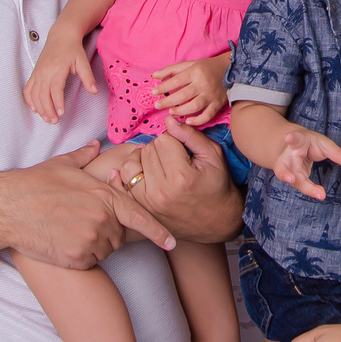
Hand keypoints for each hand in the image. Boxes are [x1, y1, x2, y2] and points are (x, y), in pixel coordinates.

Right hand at [0, 141, 173, 267]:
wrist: (6, 208)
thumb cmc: (33, 184)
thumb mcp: (62, 165)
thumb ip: (85, 157)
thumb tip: (95, 145)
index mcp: (103, 194)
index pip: (138, 216)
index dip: (157, 231)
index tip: (172, 242)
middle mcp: (101, 217)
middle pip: (118, 235)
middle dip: (106, 232)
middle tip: (79, 222)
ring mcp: (89, 238)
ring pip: (104, 250)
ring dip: (93, 245)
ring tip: (67, 230)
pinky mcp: (76, 257)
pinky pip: (88, 261)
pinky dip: (79, 257)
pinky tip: (61, 242)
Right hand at [23, 29, 95, 123]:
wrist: (61, 36)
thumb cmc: (72, 49)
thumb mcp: (83, 62)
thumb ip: (88, 78)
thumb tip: (94, 92)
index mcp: (57, 69)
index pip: (55, 89)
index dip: (57, 102)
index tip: (61, 113)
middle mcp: (45, 71)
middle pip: (43, 94)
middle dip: (48, 110)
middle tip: (54, 121)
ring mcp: (38, 73)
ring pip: (34, 93)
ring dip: (39, 107)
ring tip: (46, 118)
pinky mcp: (34, 73)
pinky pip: (28, 88)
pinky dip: (29, 99)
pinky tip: (34, 108)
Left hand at [109, 116, 242, 243]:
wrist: (215, 221)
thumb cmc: (216, 187)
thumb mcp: (213, 157)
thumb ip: (191, 136)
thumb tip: (169, 120)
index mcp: (181, 176)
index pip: (163, 140)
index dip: (174, 140)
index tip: (183, 149)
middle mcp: (161, 190)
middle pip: (148, 150)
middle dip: (160, 149)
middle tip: (174, 159)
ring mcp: (148, 201)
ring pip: (132, 162)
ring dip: (145, 159)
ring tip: (160, 165)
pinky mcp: (141, 207)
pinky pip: (124, 179)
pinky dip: (133, 171)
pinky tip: (146, 171)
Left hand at [152, 53, 230, 126]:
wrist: (230, 70)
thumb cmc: (206, 67)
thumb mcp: (189, 64)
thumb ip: (171, 70)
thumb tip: (154, 76)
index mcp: (195, 72)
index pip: (175, 81)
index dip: (162, 88)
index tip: (154, 93)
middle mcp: (203, 84)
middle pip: (182, 96)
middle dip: (167, 102)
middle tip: (157, 105)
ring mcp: (211, 95)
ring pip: (194, 106)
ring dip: (180, 111)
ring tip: (171, 112)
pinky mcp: (217, 104)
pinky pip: (207, 115)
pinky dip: (197, 120)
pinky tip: (187, 121)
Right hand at [273, 128, 340, 200]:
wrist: (296, 146)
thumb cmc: (310, 144)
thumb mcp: (325, 145)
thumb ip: (338, 154)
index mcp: (298, 142)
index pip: (294, 139)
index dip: (291, 138)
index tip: (288, 137)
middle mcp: (289, 156)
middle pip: (282, 166)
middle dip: (284, 173)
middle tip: (290, 179)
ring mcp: (288, 168)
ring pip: (289, 179)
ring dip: (301, 187)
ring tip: (317, 193)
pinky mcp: (292, 177)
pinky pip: (300, 185)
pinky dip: (310, 190)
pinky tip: (319, 194)